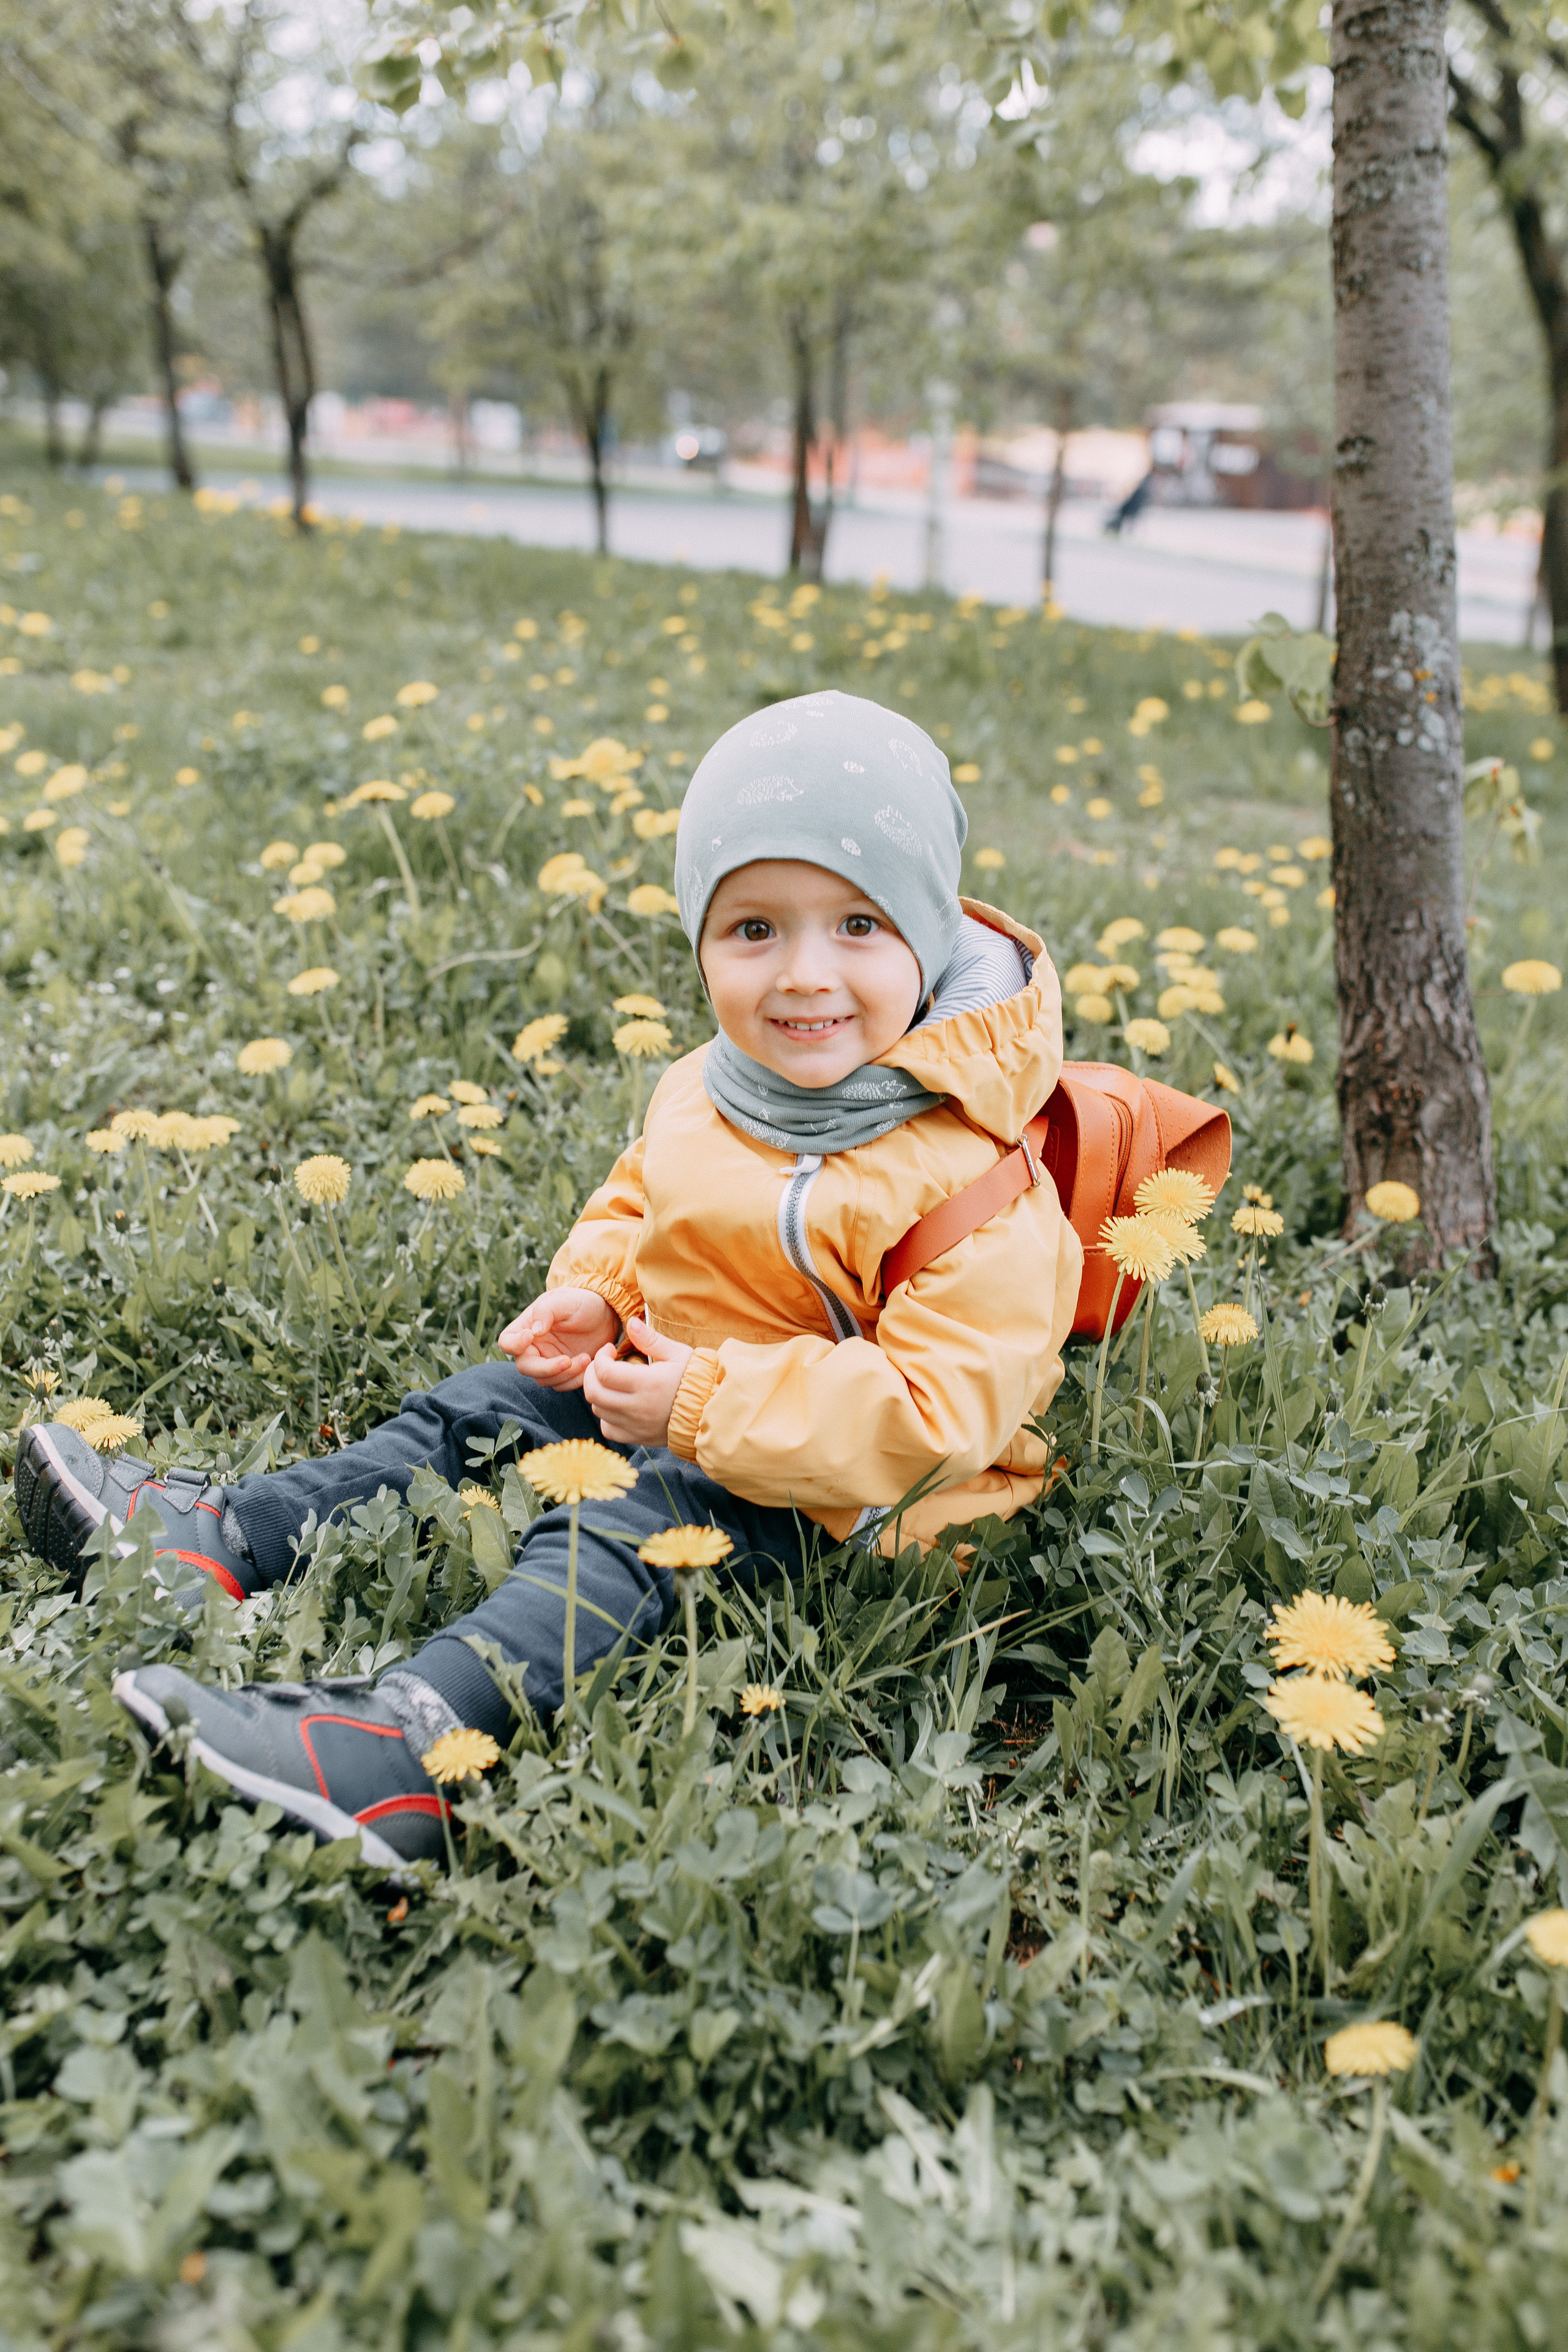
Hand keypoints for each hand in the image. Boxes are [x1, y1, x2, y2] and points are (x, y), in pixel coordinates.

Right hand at [498, 1288, 618, 1391]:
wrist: (606, 1315)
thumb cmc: (582, 1302)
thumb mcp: (565, 1300)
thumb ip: (546, 1311)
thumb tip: (534, 1331)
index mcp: (527, 1327)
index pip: (507, 1341)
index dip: (514, 1344)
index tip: (530, 1336)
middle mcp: (534, 1347)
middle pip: (525, 1367)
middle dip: (546, 1368)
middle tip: (567, 1360)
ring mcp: (549, 1361)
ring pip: (545, 1379)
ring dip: (565, 1374)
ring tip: (586, 1358)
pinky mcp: (565, 1372)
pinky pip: (562, 1384)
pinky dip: (575, 1379)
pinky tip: (589, 1363)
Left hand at [583, 1317, 692, 1447]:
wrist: (711, 1412)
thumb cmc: (696, 1379)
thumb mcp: (678, 1354)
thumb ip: (651, 1339)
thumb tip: (631, 1323)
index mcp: (647, 1383)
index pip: (604, 1371)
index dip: (600, 1357)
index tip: (610, 1350)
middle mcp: (638, 1407)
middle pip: (594, 1393)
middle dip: (590, 1375)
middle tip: (602, 1365)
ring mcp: (636, 1425)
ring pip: (598, 1410)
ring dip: (599, 1393)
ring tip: (612, 1383)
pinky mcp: (638, 1437)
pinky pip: (608, 1430)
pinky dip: (606, 1416)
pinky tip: (617, 1404)